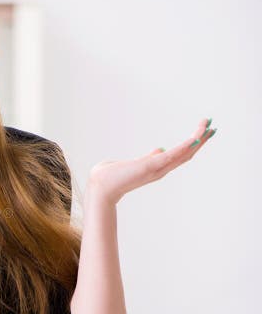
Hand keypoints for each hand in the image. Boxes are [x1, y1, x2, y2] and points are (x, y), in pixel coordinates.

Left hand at [86, 118, 216, 205]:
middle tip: (212, 126)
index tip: (203, 132)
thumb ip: (148, 158)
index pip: (181, 155)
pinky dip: (184, 147)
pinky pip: (171, 156)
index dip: (194, 145)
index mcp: (157, 168)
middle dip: (201, 140)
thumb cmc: (112, 175)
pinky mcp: (149, 167)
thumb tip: (159, 149)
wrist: (100, 187)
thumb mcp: (134, 163)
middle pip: (187, 154)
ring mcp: (156, 169)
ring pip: (183, 154)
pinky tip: (194, 138)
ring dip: (197, 139)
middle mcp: (161, 170)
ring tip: (207, 126)